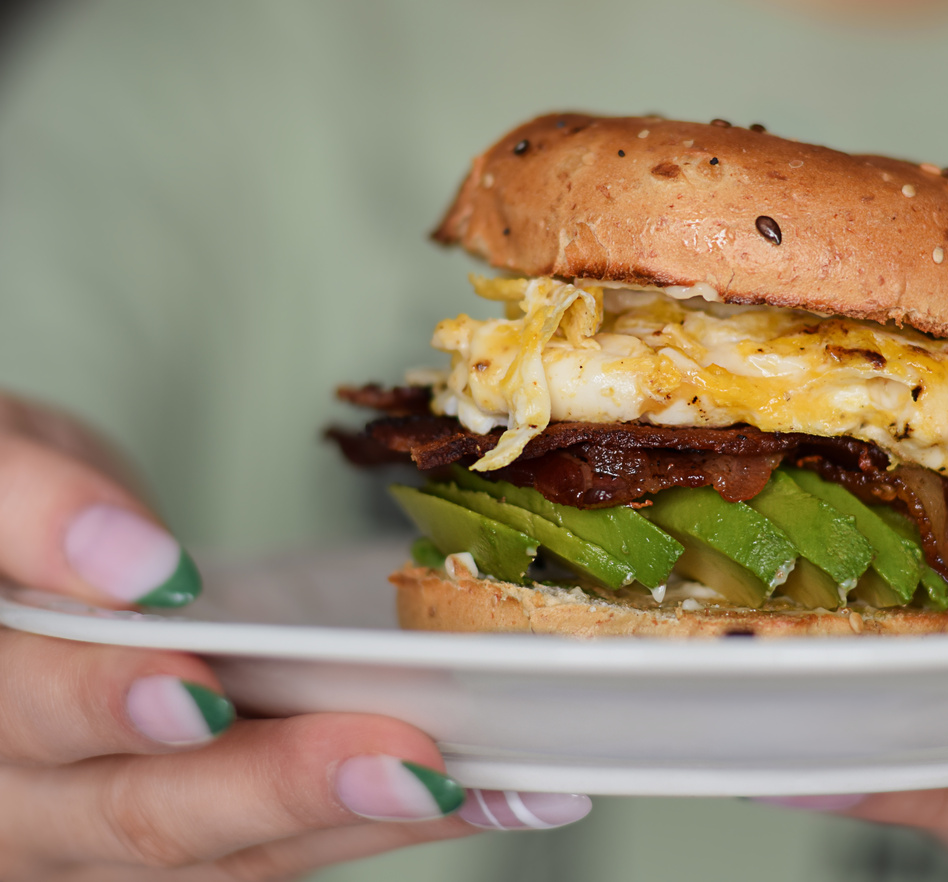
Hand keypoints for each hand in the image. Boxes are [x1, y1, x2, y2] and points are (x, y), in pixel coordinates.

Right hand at [0, 393, 589, 879]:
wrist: (29, 557)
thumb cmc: (13, 509)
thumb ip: (31, 505)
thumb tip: (133, 563)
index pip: (26, 713)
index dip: (110, 703)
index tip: (204, 686)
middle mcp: (25, 802)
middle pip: (146, 814)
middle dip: (280, 785)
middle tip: (406, 758)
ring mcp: (105, 839)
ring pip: (235, 854)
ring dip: (370, 820)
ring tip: (493, 783)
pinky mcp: (189, 839)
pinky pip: (287, 847)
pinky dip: (388, 820)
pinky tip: (486, 789)